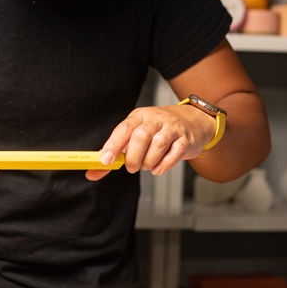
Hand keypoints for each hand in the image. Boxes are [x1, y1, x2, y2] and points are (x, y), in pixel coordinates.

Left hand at [85, 104, 214, 180]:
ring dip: (149, 161)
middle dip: (133, 157)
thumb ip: (116, 154)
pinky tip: (157, 168)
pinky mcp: (185, 139)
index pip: (124, 129)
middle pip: (141, 136)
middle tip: (132, 167)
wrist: (193, 121)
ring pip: (158, 144)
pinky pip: (174, 153)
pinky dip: (164, 164)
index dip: (113, 145)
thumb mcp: (136, 134)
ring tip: (146, 166)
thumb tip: (93, 171)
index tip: (106, 160)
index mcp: (139, 117)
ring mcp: (172, 128)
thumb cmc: (159, 129)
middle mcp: (155, 119)